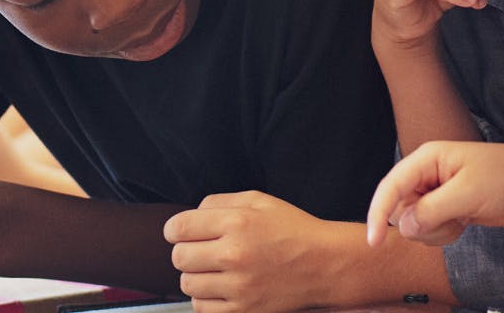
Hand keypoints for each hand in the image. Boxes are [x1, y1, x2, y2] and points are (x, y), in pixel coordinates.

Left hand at [164, 191, 344, 312]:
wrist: (327, 265)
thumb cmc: (292, 230)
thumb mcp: (258, 201)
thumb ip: (218, 202)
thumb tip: (189, 217)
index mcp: (236, 223)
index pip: (177, 228)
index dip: (176, 229)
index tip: (183, 233)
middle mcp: (235, 255)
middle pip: (179, 257)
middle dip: (186, 252)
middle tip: (204, 251)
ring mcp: (239, 287)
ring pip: (187, 284)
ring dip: (196, 276)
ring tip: (216, 270)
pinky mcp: (244, 311)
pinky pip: (201, 308)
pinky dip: (206, 299)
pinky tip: (221, 288)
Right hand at [367, 141, 503, 246]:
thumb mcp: (469, 193)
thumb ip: (432, 210)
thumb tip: (404, 226)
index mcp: (425, 159)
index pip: (390, 187)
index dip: (377, 213)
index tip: (374, 241)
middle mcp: (424, 175)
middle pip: (399, 209)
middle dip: (422, 224)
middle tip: (453, 219)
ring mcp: (434, 193)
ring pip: (413, 223)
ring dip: (435, 230)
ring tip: (462, 219)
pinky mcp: (444, 208)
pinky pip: (428, 229)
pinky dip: (443, 234)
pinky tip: (464, 223)